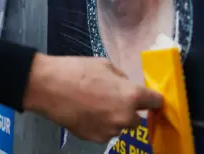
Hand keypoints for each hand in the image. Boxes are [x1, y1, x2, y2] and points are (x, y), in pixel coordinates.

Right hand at [22, 53, 161, 142]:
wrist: (48, 87)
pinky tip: (86, 112)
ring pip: (119, 125)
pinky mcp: (95, 138)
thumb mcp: (104, 64)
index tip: (149, 97)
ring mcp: (110, 130)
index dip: (153, 98)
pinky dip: (100, 124)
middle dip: (129, 110)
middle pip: (138, 118)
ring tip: (95, 104)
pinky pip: (105, 131)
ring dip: (114, 117)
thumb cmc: (77, 71)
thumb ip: (121, 78)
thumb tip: (125, 86)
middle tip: (113, 98)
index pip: (155, 101)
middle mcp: (124, 117)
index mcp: (130, 96)